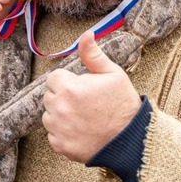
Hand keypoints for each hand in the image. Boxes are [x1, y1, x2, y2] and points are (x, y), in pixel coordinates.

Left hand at [43, 32, 142, 162]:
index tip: (82, 88)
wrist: (131, 138)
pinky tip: (81, 131)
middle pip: (50, 96)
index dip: (68, 81)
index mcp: (69, 88)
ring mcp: (58, 129)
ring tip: (84, 118)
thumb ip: (93, 55)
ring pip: (49, 116)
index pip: (54, 78)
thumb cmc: (123, 104)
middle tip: (85, 103)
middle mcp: (59, 108)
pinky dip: (63, 134)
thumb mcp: (112, 74)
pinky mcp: (60, 146)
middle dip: (63, 97)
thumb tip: (86, 35)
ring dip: (61, 115)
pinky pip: (53, 135)